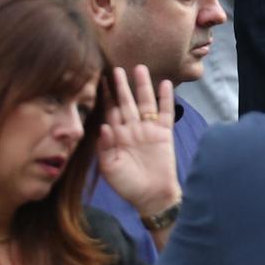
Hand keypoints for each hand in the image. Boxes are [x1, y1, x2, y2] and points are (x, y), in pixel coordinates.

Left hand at [97, 65, 179, 221]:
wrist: (151, 195)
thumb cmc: (127, 185)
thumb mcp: (109, 168)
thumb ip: (105, 148)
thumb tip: (103, 126)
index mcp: (116, 136)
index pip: (108, 112)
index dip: (104, 97)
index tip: (98, 81)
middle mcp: (131, 129)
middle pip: (126, 102)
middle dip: (121, 86)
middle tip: (116, 68)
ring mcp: (148, 130)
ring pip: (145, 102)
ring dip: (142, 86)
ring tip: (140, 69)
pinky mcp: (164, 133)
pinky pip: (165, 112)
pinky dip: (166, 98)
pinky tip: (165, 84)